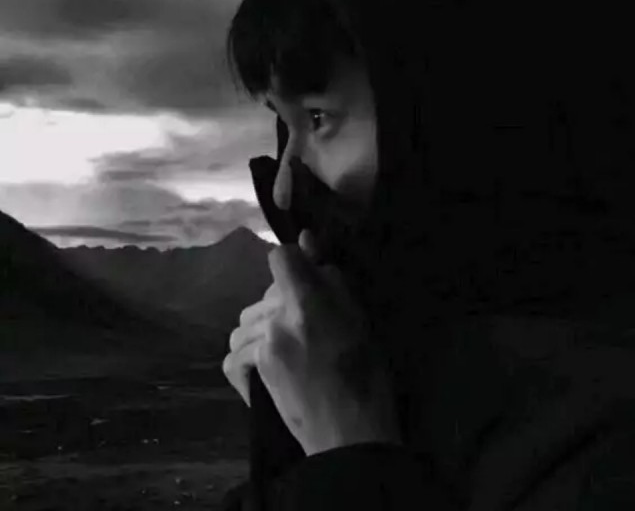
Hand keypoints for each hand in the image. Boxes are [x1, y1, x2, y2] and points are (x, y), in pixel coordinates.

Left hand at [222, 229, 401, 455]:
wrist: (351, 431)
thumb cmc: (366, 371)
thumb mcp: (359, 316)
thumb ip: (330, 278)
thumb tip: (307, 239)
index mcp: (307, 301)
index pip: (280, 258)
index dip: (293, 263)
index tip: (306, 279)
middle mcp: (277, 320)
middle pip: (266, 293)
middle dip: (284, 302)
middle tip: (311, 327)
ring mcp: (262, 348)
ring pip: (245, 323)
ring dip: (262, 329)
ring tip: (287, 347)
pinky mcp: (253, 375)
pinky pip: (232, 355)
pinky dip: (244, 359)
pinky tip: (264, 366)